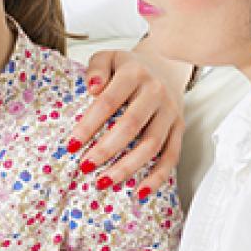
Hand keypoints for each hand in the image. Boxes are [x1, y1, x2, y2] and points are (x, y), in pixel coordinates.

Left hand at [71, 48, 190, 194]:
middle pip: (130, 126)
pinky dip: (157, 177)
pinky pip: (171, 156)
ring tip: (103, 182)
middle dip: (106, 150)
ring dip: (127, 167)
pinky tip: (138, 192)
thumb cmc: (127, 68)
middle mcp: (156, 92)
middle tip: (85, 167)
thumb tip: (92, 87)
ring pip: (151, 145)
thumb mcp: (108, 58)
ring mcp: (170, 112)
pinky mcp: (179, 128)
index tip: (71, 145)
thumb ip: (96, 68)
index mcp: (134, 73)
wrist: (164, 66)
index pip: (108, 101)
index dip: (88, 125)